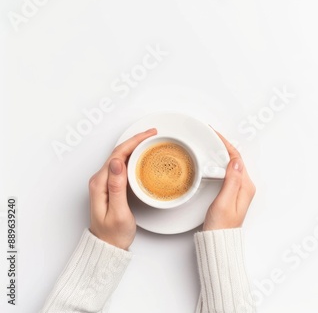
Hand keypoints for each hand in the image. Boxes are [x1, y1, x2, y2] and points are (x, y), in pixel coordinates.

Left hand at [88, 128, 156, 249]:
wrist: (107, 248)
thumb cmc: (114, 234)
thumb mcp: (119, 212)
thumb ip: (117, 187)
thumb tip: (116, 163)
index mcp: (100, 184)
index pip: (118, 154)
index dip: (134, 141)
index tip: (149, 135)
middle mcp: (100, 180)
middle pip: (118, 152)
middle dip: (136, 140)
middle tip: (153, 134)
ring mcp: (104, 183)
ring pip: (120, 157)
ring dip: (134, 147)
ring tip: (150, 141)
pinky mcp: (110, 187)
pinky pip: (121, 166)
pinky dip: (133, 157)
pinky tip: (141, 157)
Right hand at [203, 131, 255, 230]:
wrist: (218, 242)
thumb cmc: (220, 226)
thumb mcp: (224, 202)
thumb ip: (231, 181)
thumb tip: (235, 162)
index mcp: (245, 187)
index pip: (236, 158)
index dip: (225, 144)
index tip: (214, 134)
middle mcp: (244, 187)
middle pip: (234, 159)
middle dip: (223, 145)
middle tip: (210, 134)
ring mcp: (238, 190)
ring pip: (230, 165)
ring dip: (221, 153)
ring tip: (210, 143)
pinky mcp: (231, 194)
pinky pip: (227, 172)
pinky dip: (219, 163)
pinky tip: (212, 160)